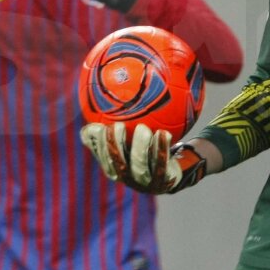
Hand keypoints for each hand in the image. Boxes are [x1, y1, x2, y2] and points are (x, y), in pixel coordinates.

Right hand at [80, 122, 206, 193]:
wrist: (173, 169)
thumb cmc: (148, 147)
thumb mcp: (132, 133)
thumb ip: (120, 119)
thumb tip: (106, 86)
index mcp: (113, 164)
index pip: (99, 154)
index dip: (95, 142)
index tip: (99, 125)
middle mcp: (125, 176)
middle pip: (115, 163)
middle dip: (113, 145)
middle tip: (118, 125)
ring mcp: (143, 182)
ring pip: (139, 166)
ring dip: (139, 146)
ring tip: (143, 129)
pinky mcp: (161, 182)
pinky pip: (161, 165)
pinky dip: (161, 149)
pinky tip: (163, 133)